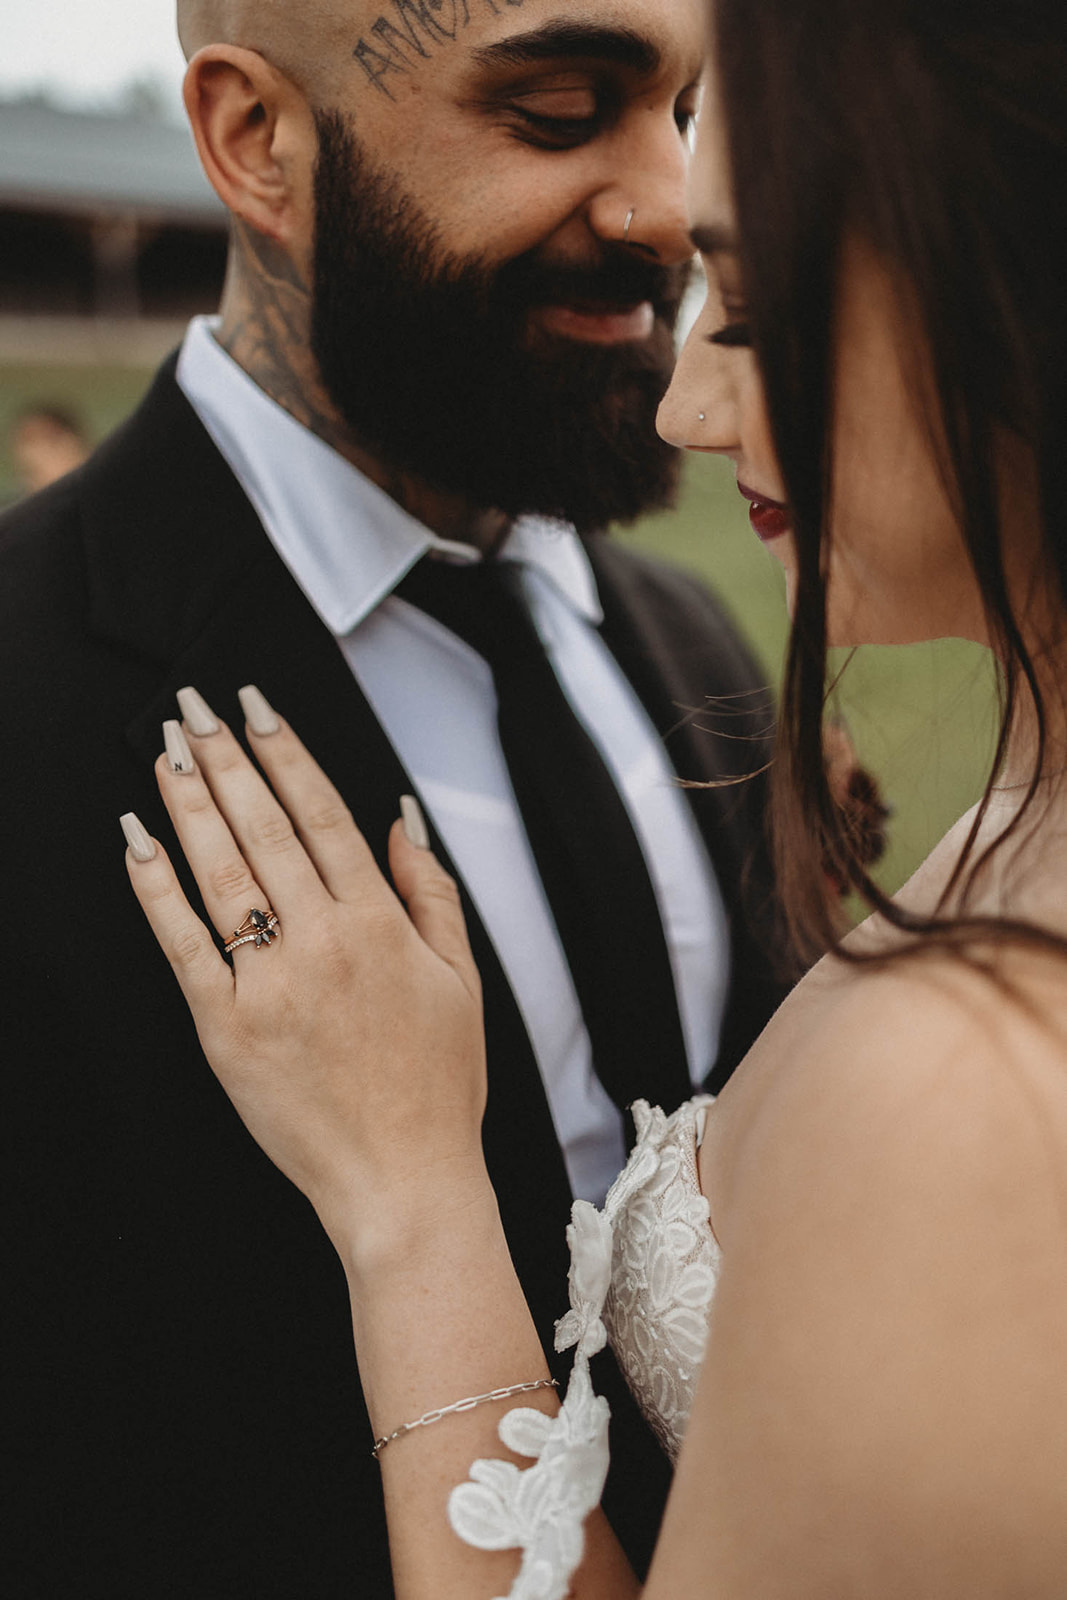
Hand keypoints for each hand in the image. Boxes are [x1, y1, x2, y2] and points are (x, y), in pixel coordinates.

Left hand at [122, 686, 486, 1262]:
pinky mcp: (225, 1028)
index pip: (323, 814)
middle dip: (225, 758)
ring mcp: (269, 984)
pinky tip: (138, 839)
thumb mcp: (462, 980)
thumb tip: (401, 817)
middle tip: (195, 705)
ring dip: (188, 803)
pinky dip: (155, 888)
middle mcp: (323, 941)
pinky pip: (181, 944)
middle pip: (263, 827)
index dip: (286, 753)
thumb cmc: (438, 1084)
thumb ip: (432, 892)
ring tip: (167, 750)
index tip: (257, 707)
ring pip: (220, 872)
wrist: (402, 1179)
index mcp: (380, 924)